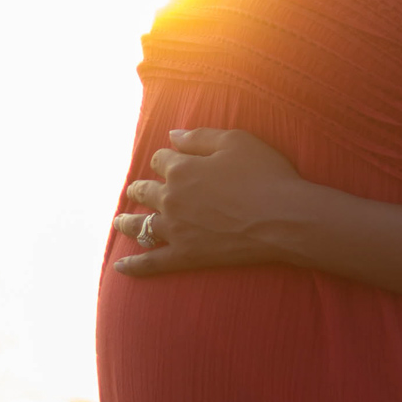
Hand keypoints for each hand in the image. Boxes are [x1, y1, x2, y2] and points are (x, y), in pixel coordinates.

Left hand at [113, 126, 307, 276]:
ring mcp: (175, 230)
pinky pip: (151, 263)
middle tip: (134, 190)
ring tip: (118, 222)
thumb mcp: (235, 141)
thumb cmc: (265, 175)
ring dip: (127, 222)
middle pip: (145, 192)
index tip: (169, 160)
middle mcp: (171, 198)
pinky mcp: (185, 256)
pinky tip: (120, 266)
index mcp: (181, 168)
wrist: (282, 218)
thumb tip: (172, 135)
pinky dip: (133, 265)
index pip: (161, 160)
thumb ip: (199, 137)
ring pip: (141, 226)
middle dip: (138, 189)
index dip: (165, 159)